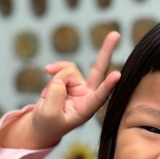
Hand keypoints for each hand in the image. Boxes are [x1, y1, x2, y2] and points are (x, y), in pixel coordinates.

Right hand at [0, 32, 120, 149]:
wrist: (41, 124)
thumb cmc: (47, 124)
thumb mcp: (49, 113)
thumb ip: (55, 94)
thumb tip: (61, 76)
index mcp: (86, 110)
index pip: (99, 96)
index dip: (107, 86)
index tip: (117, 75)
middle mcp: (87, 96)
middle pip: (98, 70)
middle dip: (106, 52)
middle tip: (115, 34)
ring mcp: (81, 86)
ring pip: (68, 70)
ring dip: (55, 79)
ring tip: (47, 96)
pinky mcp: (72, 80)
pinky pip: (62, 68)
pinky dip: (53, 72)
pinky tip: (48, 75)